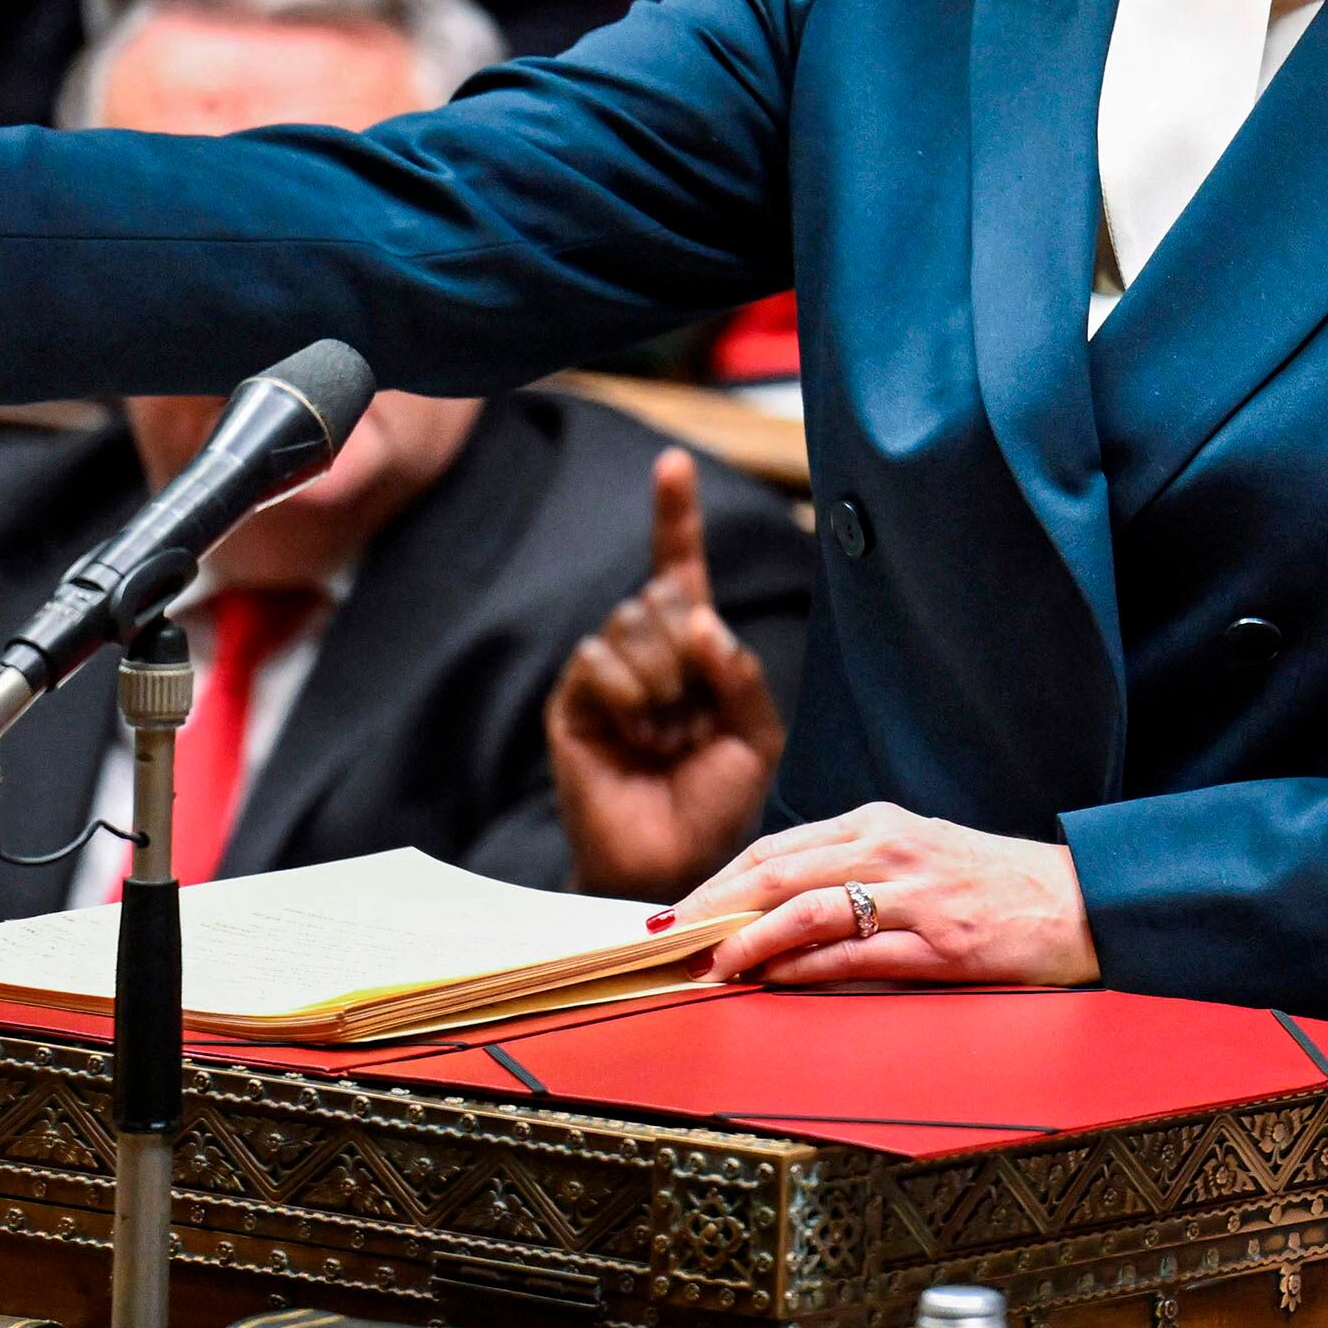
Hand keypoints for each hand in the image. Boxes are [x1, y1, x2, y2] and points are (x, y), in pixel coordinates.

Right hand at [545, 451, 788, 896]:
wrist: (673, 865)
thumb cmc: (717, 804)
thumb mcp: (755, 737)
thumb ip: (740, 674)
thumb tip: (701, 619)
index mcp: (691, 648)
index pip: (678, 567)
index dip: (674, 515)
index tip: (672, 461)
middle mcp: (644, 650)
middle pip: (664, 598)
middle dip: (692, 657)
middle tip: (694, 724)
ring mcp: (605, 674)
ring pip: (634, 626)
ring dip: (665, 685)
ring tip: (667, 740)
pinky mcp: (572, 702)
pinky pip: (600, 660)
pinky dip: (631, 697)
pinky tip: (639, 739)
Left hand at [683, 800, 1096, 982]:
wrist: (1081, 901)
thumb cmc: (993, 885)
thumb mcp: (917, 858)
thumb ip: (850, 873)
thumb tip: (770, 909)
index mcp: (880, 825)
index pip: (778, 849)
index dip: (719, 879)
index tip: (678, 910)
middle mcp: (891, 849)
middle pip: (778, 872)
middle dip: (714, 906)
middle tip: (670, 939)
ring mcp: (916, 896)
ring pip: (808, 908)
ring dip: (748, 939)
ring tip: (709, 964)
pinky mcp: (940, 944)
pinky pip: (856, 954)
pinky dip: (805, 968)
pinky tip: (772, 980)